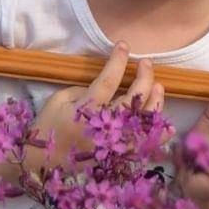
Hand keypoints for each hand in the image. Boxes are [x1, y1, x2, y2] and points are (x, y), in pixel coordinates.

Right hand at [26, 44, 163, 174]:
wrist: (41, 163)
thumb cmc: (48, 127)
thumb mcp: (58, 100)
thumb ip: (83, 89)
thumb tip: (107, 84)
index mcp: (85, 110)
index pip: (108, 80)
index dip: (118, 61)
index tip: (123, 45)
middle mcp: (103, 128)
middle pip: (133, 99)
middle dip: (144, 77)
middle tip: (146, 63)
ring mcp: (113, 145)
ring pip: (144, 121)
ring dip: (155, 101)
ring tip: (158, 86)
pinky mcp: (117, 157)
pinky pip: (144, 146)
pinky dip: (158, 135)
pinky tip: (167, 124)